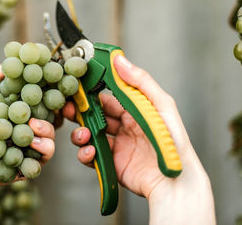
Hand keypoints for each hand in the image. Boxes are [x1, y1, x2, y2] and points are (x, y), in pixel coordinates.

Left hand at [0, 65, 55, 224]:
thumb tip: (9, 60)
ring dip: (46, 131)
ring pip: (50, 137)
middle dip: (49, 115)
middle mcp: (25, 130)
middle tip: (37, 113)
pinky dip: (43, 149)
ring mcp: (28, 148)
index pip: (38, 104)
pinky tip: (32, 144)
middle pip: (49, 120)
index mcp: (16, 115)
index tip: (50, 87)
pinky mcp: (28, 165)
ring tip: (33, 128)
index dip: (46, 96)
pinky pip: (46, 157)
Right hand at [63, 55, 215, 223]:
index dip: (92, 92)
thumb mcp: (161, 105)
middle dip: (80, 112)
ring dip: (80, 133)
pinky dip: (85, 153)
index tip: (77, 87)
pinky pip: (90, 156)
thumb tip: (119, 59)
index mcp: (134, 111)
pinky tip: (90, 151)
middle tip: (67, 108)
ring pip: (89, 134)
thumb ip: (140, 81)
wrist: (173, 183)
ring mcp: (116, 145)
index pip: (107, 97)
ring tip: (82, 135)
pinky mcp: (110, 163)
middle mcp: (123, 127)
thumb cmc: (174, 143)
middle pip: (94, 115)